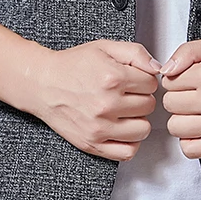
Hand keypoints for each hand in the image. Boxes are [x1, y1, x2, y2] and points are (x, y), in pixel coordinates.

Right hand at [33, 39, 161, 161]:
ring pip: (143, 129)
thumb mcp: (104, 47)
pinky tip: (122, 129)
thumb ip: (135, 53)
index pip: (151, 84)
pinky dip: (130, 142)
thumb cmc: (73, 65)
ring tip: (124, 111)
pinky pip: (127, 152)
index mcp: (113, 77)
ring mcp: (99, 127)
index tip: (134, 80)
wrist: (42, 84)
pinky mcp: (92, 144)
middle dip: (141, 98)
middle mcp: (107, 104)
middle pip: (149, 106)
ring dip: (138, 120)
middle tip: (127, 94)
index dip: (144, 80)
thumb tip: (158, 68)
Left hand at [159, 37, 200, 158]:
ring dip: (180, 118)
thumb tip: (165, 70)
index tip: (186, 79)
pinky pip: (190, 149)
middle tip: (190, 93)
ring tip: (193, 110)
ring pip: (175, 127)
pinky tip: (198, 127)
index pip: (169, 83)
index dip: (175, 79)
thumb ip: (187, 52)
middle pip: (169, 105)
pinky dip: (189, 140)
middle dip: (176, 97)